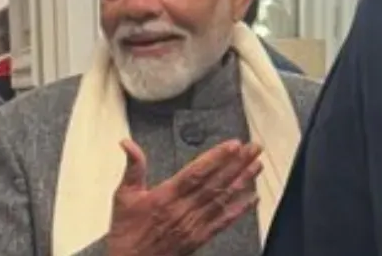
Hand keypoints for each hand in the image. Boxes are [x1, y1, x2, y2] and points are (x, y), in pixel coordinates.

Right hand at [105, 138, 262, 255]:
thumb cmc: (127, 231)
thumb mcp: (124, 195)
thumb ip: (133, 167)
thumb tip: (127, 144)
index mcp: (166, 196)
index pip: (196, 172)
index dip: (216, 157)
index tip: (233, 145)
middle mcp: (184, 210)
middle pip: (215, 182)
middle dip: (237, 164)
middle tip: (253, 148)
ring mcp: (194, 225)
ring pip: (223, 199)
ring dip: (242, 181)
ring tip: (256, 165)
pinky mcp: (200, 238)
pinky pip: (223, 222)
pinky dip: (239, 210)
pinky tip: (252, 199)